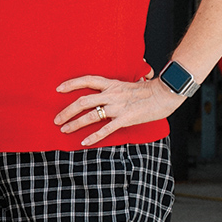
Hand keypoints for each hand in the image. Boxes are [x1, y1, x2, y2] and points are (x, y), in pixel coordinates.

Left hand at [54, 70, 179, 146]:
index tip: (58, 89)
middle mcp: (111, 94)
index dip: (71, 84)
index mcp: (111, 83)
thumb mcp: (129, 83)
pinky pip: (106, 129)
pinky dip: (94, 136)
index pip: (86, 80)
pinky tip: (84, 142)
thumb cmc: (148, 89)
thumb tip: (110, 87)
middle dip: (67, 111)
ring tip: (64, 130)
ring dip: (75, 123)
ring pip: (90, 115)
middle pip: (82, 101)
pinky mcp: (125, 118)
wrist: (164, 93)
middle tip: (56, 119)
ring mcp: (117, 106)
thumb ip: (117, 86)